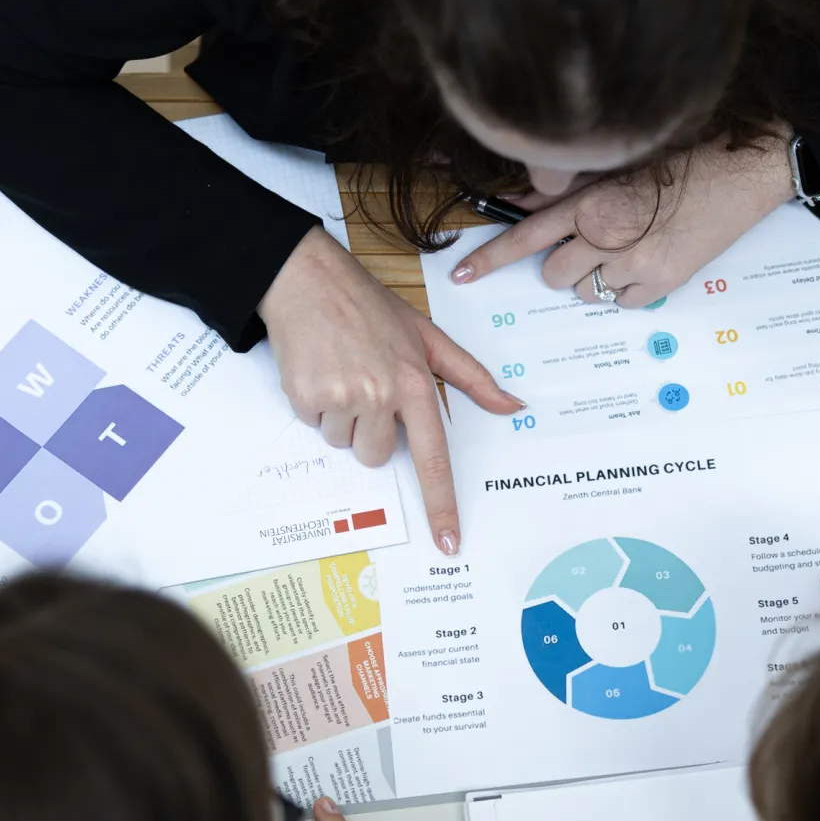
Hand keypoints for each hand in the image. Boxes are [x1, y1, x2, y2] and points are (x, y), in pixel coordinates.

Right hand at [261, 227, 522, 554]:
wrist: (307, 278)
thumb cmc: (370, 307)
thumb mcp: (427, 336)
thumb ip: (471, 378)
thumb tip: (513, 406)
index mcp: (415, 385)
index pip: (433, 459)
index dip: (440, 504)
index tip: (447, 541)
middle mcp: (380, 395)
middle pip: (379, 456)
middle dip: (371, 430)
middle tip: (366, 386)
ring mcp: (341, 398)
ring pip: (344, 443)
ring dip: (341, 417)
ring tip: (342, 372)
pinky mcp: (306, 396)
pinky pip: (313, 426)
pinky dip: (315, 405)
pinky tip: (320, 369)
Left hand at [451, 133, 795, 306]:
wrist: (743, 169)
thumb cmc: (686, 156)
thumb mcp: (621, 162)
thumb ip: (571, 186)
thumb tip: (526, 198)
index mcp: (591, 200)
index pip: (526, 235)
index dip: (490, 258)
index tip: (464, 274)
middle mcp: (606, 234)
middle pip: (553, 274)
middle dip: (563, 264)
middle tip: (591, 245)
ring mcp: (633, 264)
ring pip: (586, 291)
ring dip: (595, 277)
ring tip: (627, 248)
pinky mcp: (661, 283)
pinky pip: (622, 304)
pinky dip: (627, 290)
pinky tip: (648, 261)